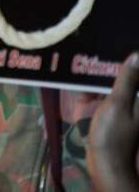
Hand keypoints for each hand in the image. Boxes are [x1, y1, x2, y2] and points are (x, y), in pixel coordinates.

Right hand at [88, 53, 138, 191]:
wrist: (104, 163)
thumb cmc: (113, 133)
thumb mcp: (118, 103)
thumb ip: (126, 80)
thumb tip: (136, 55)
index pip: (133, 73)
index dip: (125, 61)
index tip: (107, 44)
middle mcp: (130, 100)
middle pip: (120, 76)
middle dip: (105, 66)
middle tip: (88, 48)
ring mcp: (116, 107)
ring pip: (105, 84)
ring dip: (93, 76)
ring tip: (77, 60)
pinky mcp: (103, 113)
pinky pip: (95, 95)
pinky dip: (86, 89)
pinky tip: (74, 80)